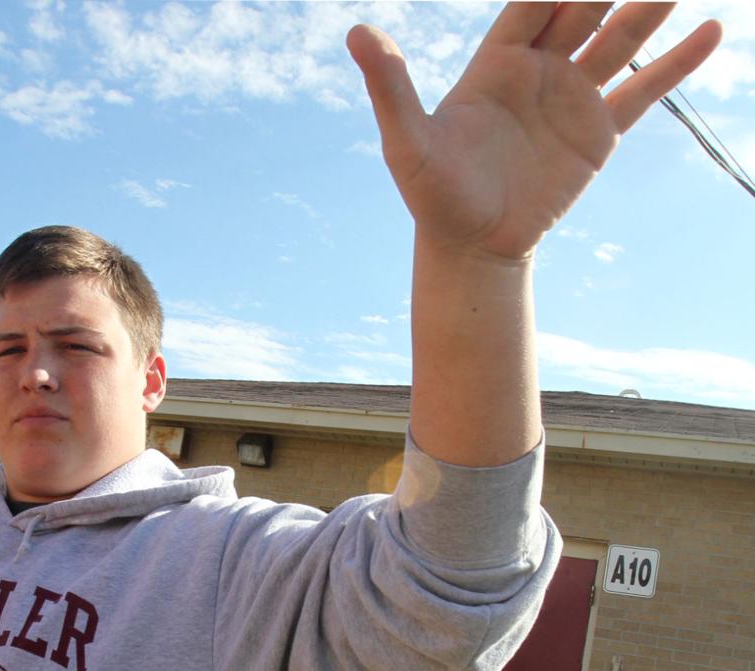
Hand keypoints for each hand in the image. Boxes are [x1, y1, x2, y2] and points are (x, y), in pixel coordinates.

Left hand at [348, 2, 721, 260]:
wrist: (473, 249)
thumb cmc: (433, 196)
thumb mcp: (406, 142)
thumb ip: (389, 87)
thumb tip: (358, 34)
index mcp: (496, 64)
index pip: (534, 2)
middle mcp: (538, 71)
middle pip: (583, 8)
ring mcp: (571, 99)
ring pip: (620, 39)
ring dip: (649, 7)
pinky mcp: (597, 134)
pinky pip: (643, 91)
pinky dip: (676, 63)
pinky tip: (709, 32)